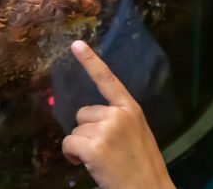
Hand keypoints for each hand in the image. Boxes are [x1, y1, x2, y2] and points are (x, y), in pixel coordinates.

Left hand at [62, 41, 173, 188]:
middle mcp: (119, 114)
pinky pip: (69, 143)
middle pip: (83, 113)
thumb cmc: (143, 167)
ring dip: (80, 146)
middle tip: (104, 151)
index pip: (108, 80)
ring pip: (76, 130)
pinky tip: (85, 164)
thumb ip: (119, 121)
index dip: (90, 61)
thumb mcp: (138, 135)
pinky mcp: (94, 146)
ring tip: (100, 160)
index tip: (76, 44)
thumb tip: (93, 120)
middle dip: (87, 131)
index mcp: (131, 109)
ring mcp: (106, 129)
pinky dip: (71, 155)